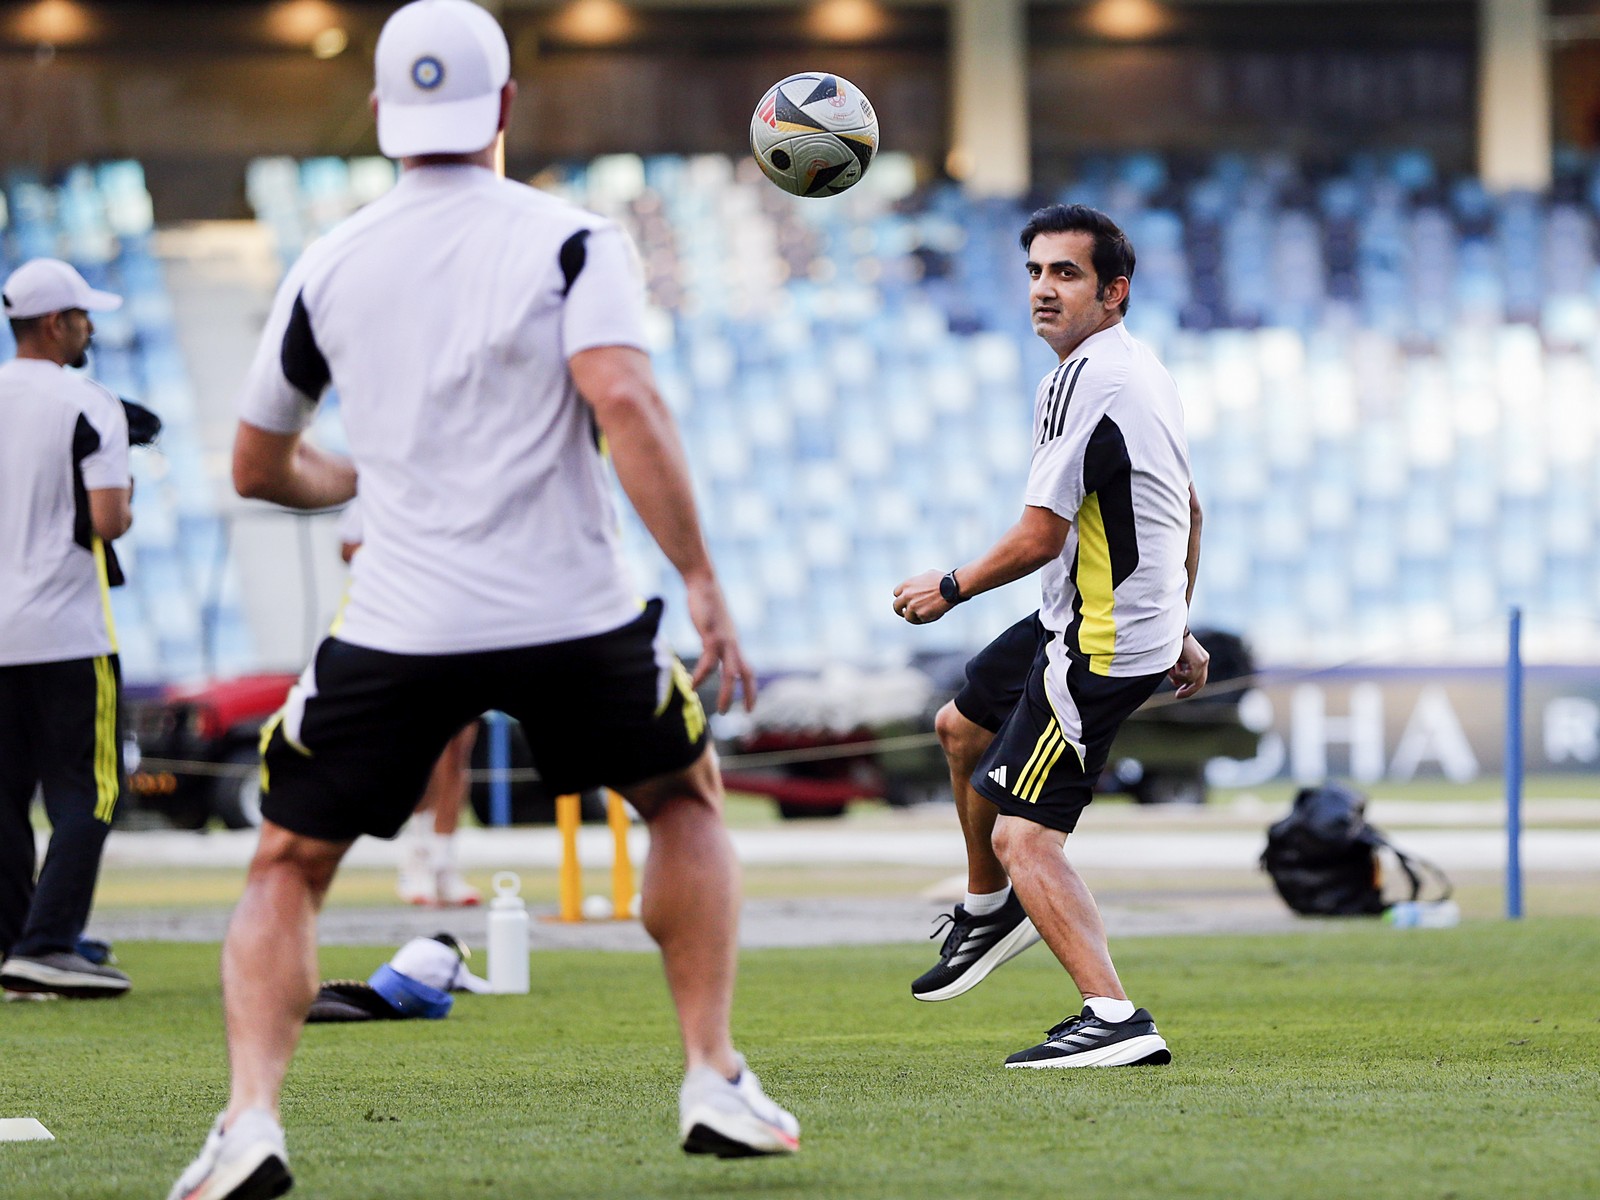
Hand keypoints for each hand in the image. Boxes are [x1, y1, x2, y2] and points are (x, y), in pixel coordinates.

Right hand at [684, 575, 756, 713]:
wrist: (703, 583)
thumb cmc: (705, 603)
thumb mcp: (712, 626)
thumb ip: (712, 641)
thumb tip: (709, 652)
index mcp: (733, 643)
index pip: (748, 669)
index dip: (751, 688)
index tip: (751, 706)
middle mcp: (733, 643)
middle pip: (746, 674)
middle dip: (749, 694)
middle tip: (749, 713)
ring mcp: (724, 640)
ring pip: (731, 673)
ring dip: (728, 694)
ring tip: (722, 711)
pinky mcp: (712, 635)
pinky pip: (709, 661)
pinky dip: (702, 676)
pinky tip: (693, 685)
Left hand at [892, 569, 950, 625]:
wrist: (952, 588)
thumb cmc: (943, 580)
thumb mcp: (927, 575)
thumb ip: (918, 583)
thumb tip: (917, 586)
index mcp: (907, 584)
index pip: (896, 593)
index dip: (901, 597)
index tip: (905, 601)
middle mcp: (907, 595)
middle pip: (896, 606)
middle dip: (900, 610)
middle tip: (904, 612)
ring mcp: (913, 606)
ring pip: (907, 616)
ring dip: (912, 616)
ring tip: (920, 616)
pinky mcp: (920, 615)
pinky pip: (918, 620)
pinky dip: (923, 619)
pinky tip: (929, 616)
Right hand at [1168, 631, 1209, 698]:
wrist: (1169, 629)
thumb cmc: (1168, 642)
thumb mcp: (1173, 659)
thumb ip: (1178, 671)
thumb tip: (1178, 684)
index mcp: (1199, 658)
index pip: (1199, 678)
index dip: (1189, 687)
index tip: (1178, 693)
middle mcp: (1204, 659)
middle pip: (1200, 682)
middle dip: (1188, 691)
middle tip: (1177, 696)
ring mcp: (1203, 660)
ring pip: (1192, 679)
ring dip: (1177, 677)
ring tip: (1169, 668)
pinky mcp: (1199, 661)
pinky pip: (1189, 676)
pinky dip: (1177, 674)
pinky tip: (1172, 666)